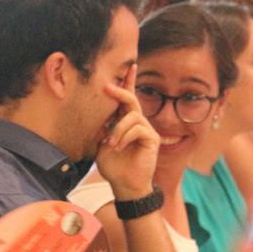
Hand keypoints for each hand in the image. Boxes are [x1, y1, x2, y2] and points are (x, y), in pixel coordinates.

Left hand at [95, 64, 159, 199]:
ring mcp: (146, 130)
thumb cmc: (113, 166)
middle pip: (131, 100)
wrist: (124, 185)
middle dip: (120, 91)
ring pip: (132, 116)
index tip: (130, 67)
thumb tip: (100, 115)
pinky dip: (124, 136)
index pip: (127, 99)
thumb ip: (102, 129)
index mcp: (124, 123)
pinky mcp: (151, 138)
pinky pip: (138, 128)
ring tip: (111, 144)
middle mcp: (137, 123)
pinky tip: (119, 147)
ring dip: (117, 129)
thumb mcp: (101, 145)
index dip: (128, 83)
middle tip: (106, 87)